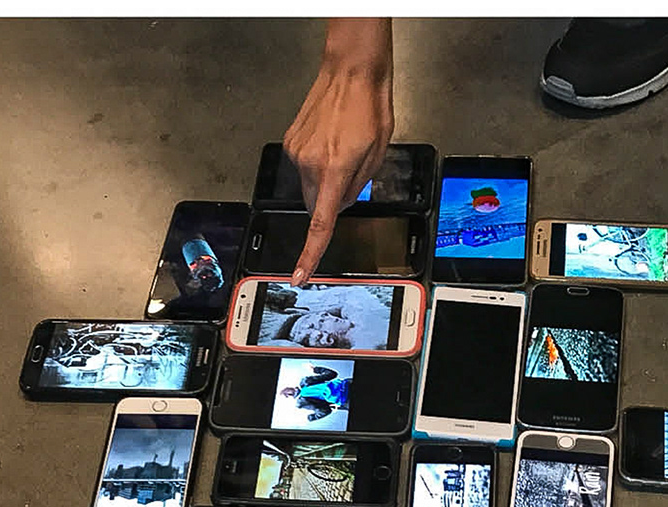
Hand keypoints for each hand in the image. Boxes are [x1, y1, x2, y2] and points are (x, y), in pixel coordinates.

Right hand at [284, 19, 395, 283]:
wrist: (351, 72)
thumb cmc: (370, 109)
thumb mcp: (377, 156)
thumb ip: (358, 186)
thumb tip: (342, 204)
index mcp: (335, 171)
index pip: (320, 224)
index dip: (310, 253)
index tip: (300, 273)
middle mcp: (310, 163)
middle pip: (317, 206)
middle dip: (332, 203)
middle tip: (351, 178)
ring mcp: (297, 151)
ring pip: (310, 187)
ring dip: (325, 181)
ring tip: (342, 151)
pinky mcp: (291, 140)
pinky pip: (304, 167)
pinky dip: (317, 165)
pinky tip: (330, 143)